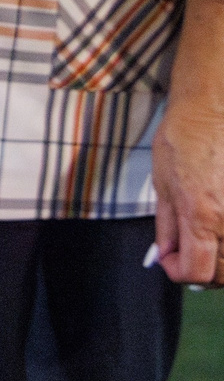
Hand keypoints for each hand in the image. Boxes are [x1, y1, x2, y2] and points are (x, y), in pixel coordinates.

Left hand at [154, 0, 223, 283]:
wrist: (211, 108)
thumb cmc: (182, 140)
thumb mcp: (163, 185)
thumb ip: (168, 227)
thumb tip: (166, 257)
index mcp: (202, 216)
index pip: (197, 272)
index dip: (179, 272)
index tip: (171, 261)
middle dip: (204, 270)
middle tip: (190, 255)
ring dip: (222, 259)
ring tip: (208, 242)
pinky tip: (220, 227)